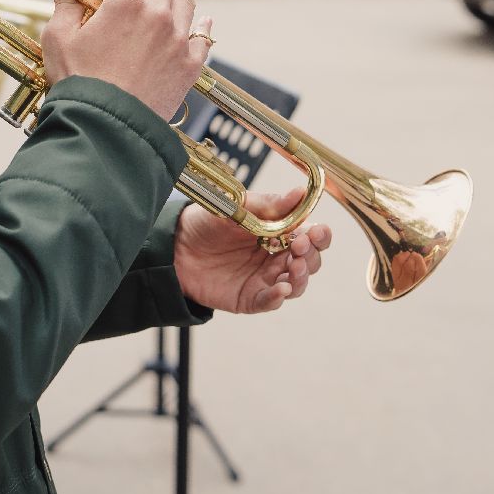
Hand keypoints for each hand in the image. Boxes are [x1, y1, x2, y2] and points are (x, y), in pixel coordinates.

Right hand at [40, 0, 209, 118]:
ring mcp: (178, 40)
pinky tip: (205, 18)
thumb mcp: (60, 37)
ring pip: (185, 1)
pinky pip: (203, 38)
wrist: (107, 127)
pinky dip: (203, 24)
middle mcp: (158, 15)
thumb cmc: (77, 82)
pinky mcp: (190, 66)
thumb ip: (67, 0)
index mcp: (125, 3)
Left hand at [173, 187, 333, 313]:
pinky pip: (270, 301)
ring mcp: (264, 278)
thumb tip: (300, 192)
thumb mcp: (237, 207)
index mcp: (279, 232)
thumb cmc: (206, 222)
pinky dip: (278, 297)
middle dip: (311, 256)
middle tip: (300, 247)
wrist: (174, 246)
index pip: (310, 236)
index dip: (319, 235)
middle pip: (309, 261)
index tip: (317, 231)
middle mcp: (276, 256)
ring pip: (296, 283)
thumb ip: (268, 204)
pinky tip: (280, 290)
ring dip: (301, 277)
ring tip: (294, 268)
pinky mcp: (250, 298)